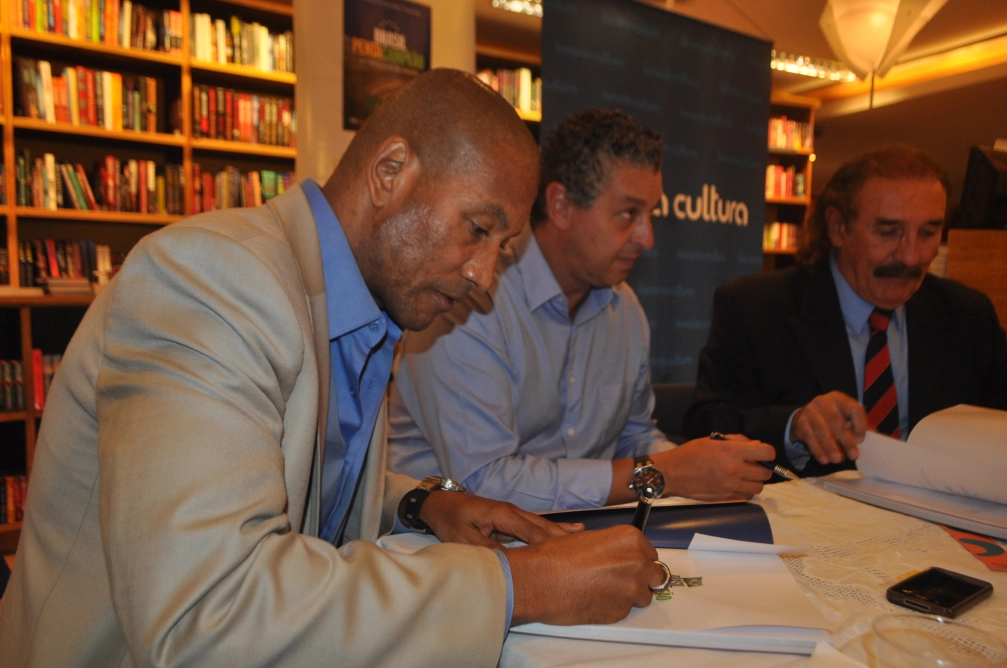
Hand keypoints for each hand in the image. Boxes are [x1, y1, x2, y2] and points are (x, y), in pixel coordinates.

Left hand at [420, 491, 582, 548]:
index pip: (532, 531)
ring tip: (583, 536)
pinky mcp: (509, 519)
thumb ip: (489, 549)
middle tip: (585, 547)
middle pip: (542, 526)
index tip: (565, 557)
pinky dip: (549, 530)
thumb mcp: (465, 539)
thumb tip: (512, 563)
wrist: (439, 503)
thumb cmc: (450, 519)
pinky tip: (565, 532)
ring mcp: (511, 514)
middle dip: (562, 536)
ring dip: (559, 532)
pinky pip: (533, 526)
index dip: (549, 544)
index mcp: (503, 514)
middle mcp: (512, 511)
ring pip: (540, 525)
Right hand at [507, 526, 662, 625]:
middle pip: (656, 575)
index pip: (652, 554)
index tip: (630, 564)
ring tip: (603, 589)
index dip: (639, 560)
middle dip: (642, 578)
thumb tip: (620, 554)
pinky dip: (613, 607)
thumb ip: (613, 546)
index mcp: (630, 539)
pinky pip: (624, 610)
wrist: (537, 580)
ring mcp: (631, 589)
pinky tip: (594, 599)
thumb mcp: (588, 538)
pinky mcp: (620, 612)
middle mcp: (637, 562)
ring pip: (643, 596)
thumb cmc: (554, 557)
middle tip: (622, 579)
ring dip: (629, 595)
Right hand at [654, 435, 774, 500]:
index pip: (766, 452)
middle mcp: (734, 470)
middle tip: (752, 464)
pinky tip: (736, 484)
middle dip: (762, 467)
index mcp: (731, 452)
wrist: (671, 474)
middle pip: (765, 473)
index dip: (767, 452)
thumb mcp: (712, 440)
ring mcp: (731, 486)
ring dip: (755, 481)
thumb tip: (756, 444)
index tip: (762, 452)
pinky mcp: (726, 498)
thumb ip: (736, 440)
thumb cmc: (690, 453)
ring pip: (758, 487)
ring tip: (744, 475)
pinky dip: (746, 490)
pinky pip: (747, 496)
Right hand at [789, 391, 865, 464]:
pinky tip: (824, 459)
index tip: (861, 440)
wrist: (804, 416)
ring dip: (830, 447)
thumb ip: (859, 426)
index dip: (860, 425)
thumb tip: (875, 438)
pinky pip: (810, 438)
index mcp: (840, 399)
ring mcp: (810, 411)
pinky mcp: (800, 423)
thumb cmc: (832, 418)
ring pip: (821, 431)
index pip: (853, 409)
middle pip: (836, 421)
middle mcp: (824, 402)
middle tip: (853, 456)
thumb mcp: (845, 417)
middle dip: (846, 440)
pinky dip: (818, 450)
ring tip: (837, 460)